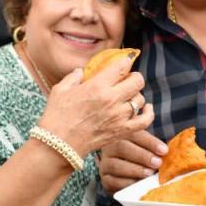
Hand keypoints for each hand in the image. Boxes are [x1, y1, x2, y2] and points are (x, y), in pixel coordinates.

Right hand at [37, 56, 154, 158]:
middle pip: (137, 81)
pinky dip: (148, 113)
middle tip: (126, 80)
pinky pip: (145, 120)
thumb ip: (74, 77)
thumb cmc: (57, 116)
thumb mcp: (60, 89)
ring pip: (140, 99)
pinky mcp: (122, 131)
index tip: (124, 61)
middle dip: (133, 77)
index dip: (125, 61)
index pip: (122, 66)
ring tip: (128, 97)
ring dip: (136, 96)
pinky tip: (146, 108)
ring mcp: (119, 116)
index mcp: (97, 86)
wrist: (59, 144)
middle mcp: (112, 99)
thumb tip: (82, 71)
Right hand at [99, 130, 168, 194]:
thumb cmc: (140, 157)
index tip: (164, 150)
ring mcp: (105, 163)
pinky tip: (138, 183)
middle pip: (122, 147)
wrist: (124, 174)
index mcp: (122, 135)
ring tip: (149, 173)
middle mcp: (110, 147)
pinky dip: (127, 183)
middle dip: (142, 155)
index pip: (135, 134)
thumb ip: (155, 148)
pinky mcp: (104, 179)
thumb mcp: (146, 147)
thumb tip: (168, 152)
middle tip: (157, 163)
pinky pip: (112, 181)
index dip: (150, 142)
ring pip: (116, 165)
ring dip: (135, 170)